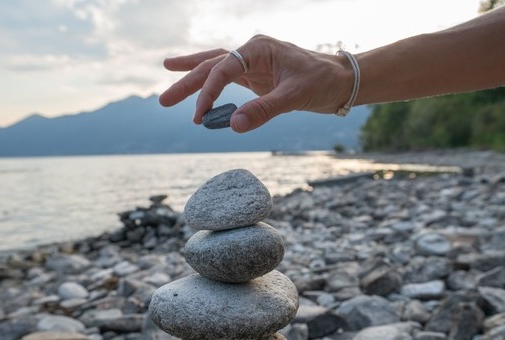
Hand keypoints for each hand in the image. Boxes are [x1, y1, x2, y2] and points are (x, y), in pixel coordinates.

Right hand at [159, 35, 353, 132]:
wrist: (341, 81)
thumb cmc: (322, 82)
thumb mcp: (294, 97)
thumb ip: (264, 110)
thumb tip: (234, 126)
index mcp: (259, 48)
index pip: (224, 69)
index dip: (209, 93)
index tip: (200, 116)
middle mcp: (252, 51)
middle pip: (212, 64)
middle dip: (187, 82)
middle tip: (163, 101)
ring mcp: (253, 63)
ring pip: (215, 68)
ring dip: (192, 77)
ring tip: (166, 78)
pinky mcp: (256, 76)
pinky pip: (227, 79)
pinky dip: (211, 84)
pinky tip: (196, 90)